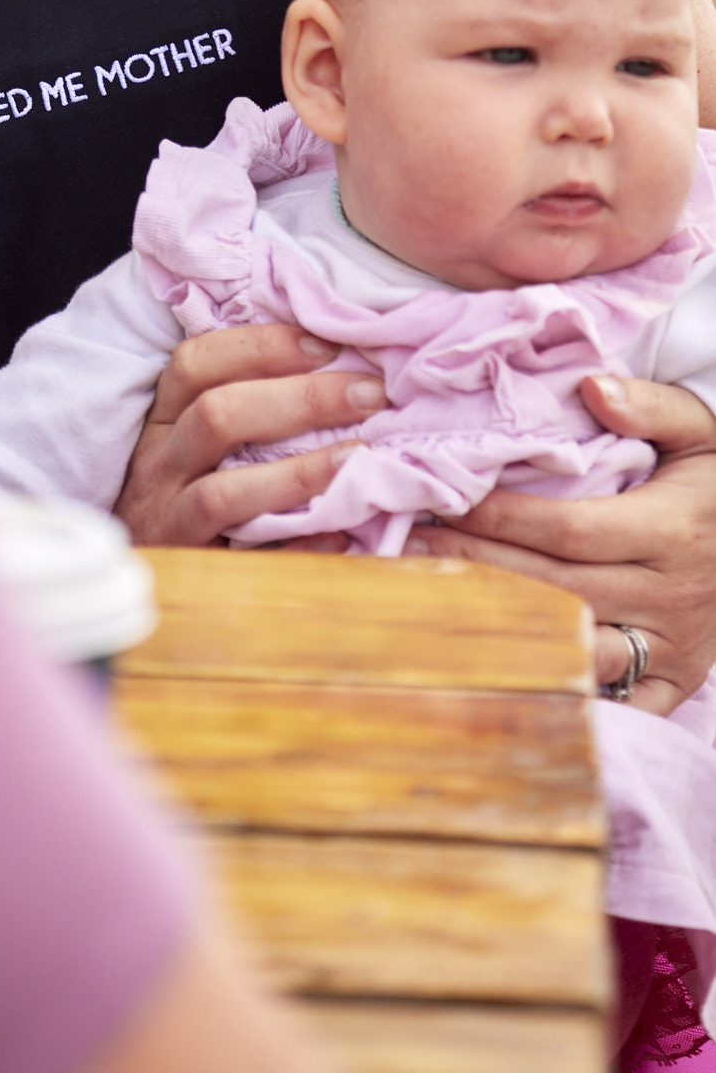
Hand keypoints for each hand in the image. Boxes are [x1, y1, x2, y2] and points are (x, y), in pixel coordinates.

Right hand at [113, 323, 386, 546]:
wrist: (142, 575)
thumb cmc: (186, 490)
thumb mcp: (194, 441)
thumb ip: (246, 403)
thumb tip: (337, 364)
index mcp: (163, 420)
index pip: (195, 363)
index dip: (259, 346)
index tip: (325, 345)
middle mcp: (158, 466)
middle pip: (215, 416)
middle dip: (300, 399)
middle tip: (370, 394)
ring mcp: (169, 521)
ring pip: (221, 493)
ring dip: (298, 473)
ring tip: (358, 457)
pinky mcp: (193, 573)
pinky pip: (243, 562)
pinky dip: (293, 547)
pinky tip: (341, 535)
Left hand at [408, 374, 715, 713]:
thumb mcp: (705, 429)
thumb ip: (652, 405)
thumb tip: (591, 388)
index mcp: (672, 530)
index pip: (566, 529)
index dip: (497, 519)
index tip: (437, 498)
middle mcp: (670, 596)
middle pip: (553, 589)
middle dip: (474, 568)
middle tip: (405, 545)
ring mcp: (672, 646)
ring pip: (573, 648)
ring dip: (500, 627)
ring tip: (431, 599)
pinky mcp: (673, 681)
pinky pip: (610, 702)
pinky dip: (556, 690)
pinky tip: (493, 665)